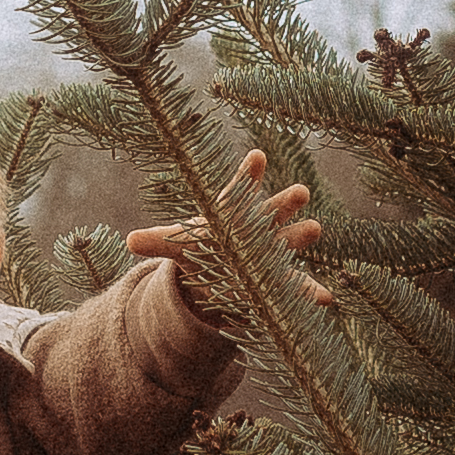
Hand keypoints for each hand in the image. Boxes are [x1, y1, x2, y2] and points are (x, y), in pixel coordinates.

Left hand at [128, 148, 326, 326]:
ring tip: (314, 228)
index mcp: (232, 214)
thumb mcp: (177, 245)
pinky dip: (309, 292)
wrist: (216, 273)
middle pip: (271, 212)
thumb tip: (129, 240)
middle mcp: (258, 229)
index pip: (239, 191)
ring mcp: (272, 253)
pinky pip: (295, 286)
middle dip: (284, 202)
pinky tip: (325, 298)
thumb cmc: (201, 249)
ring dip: (300, 236)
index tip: (258, 156)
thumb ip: (157, 241)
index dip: (248, 175)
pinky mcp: (277, 281)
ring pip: (287, 243)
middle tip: (300, 190)